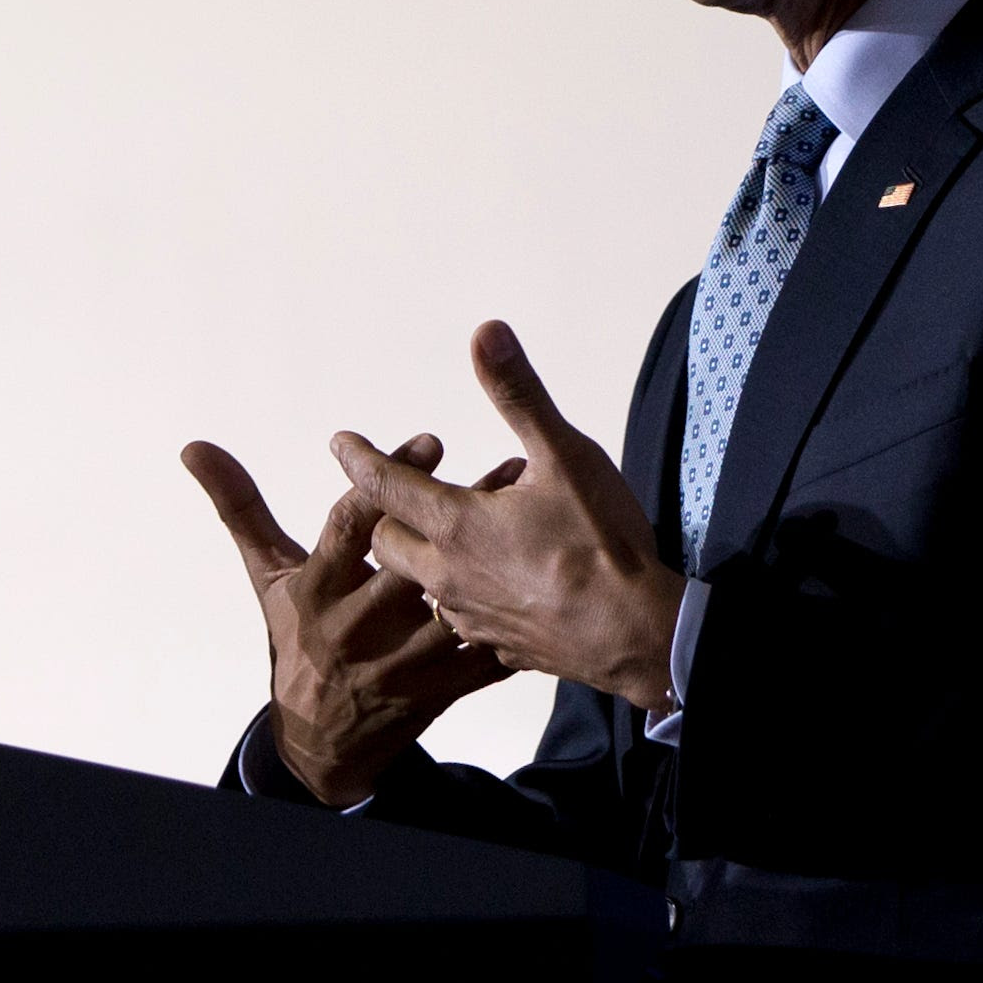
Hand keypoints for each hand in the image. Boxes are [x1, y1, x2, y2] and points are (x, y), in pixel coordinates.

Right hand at [185, 434, 512, 807]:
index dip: (388, 482)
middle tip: (511, 471)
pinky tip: (547, 588)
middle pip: (413, 562)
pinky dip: (515, 627)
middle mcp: (356, 625)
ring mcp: (398, 663)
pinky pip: (483, 659)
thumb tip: (195, 447)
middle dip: (463, 515)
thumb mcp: (267, 576)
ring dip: (501, 565)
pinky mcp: (435, 693)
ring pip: (455, 607)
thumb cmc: (297, 637)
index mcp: (318, 588)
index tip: (430, 440)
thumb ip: (240, 507)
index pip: (352, 527)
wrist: (320, 740)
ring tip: (543, 520)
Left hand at [333, 320, 683, 713]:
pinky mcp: (497, 648)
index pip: (382, 485)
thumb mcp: (563, 455)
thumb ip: (519, 394)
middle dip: (392, 514)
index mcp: (453, 524)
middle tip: (419, 493)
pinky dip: (469, 596)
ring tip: (471, 535)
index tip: (340, 443)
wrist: (641, 638)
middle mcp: (447, 575)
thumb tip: (486, 334)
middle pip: (388, 542)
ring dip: (432, 557)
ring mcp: (470, 617)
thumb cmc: (602, 545)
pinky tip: (502, 584)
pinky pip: (463, 621)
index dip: (358, 459)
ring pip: (423, 585)